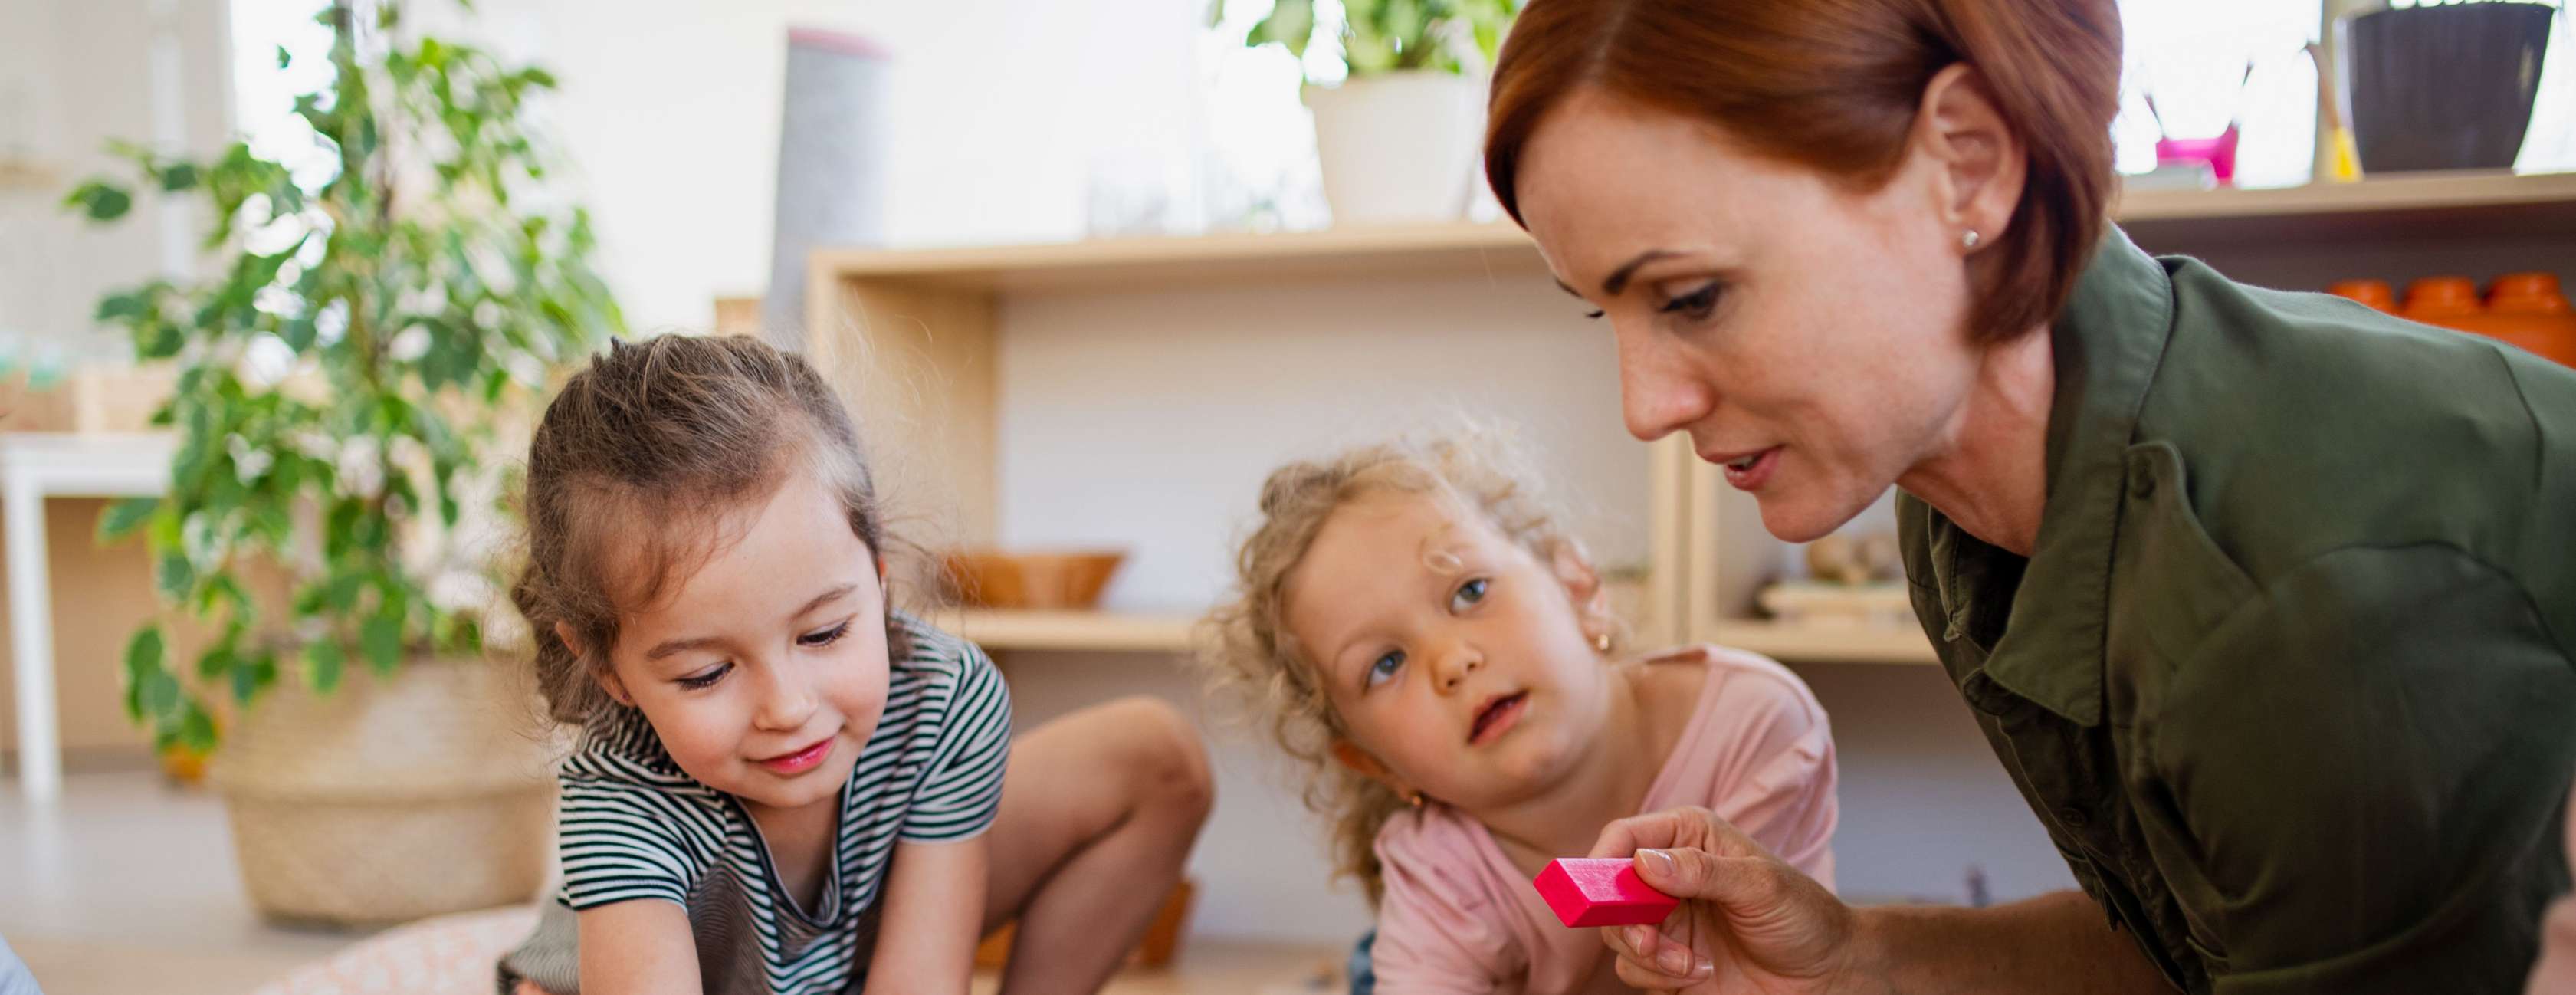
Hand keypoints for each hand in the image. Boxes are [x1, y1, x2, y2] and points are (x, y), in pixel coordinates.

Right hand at [1590, 807, 1864, 992]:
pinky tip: (1699, 974)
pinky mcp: (1667, 962)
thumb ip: (1703, 870)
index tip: (1597, 892)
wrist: (1826, 974)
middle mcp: (1668, 876)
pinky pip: (1634, 970)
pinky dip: (1658, 978)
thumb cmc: (1803, 916)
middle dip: (1623, 922)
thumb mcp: (1760, 885)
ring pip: (1617, 937)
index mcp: (1688, 838)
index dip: (1601, 861)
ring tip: (1692, 965)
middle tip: (1651, 941)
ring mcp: (1666, 921)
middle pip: (1607, 892)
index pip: (1624, 837)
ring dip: (1648, 956)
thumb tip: (1645, 863)